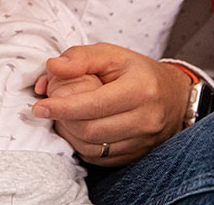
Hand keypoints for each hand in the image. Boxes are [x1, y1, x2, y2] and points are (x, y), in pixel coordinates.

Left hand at [31, 43, 191, 164]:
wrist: (173, 96)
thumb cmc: (135, 71)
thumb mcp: (110, 54)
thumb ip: (79, 57)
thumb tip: (52, 67)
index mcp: (140, 90)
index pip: (94, 105)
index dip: (62, 107)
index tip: (39, 107)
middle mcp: (146, 120)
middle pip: (91, 130)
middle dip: (63, 120)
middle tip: (49, 108)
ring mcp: (144, 142)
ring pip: (94, 148)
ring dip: (69, 134)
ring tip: (61, 117)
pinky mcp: (138, 156)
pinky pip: (101, 158)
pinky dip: (81, 146)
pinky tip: (75, 130)